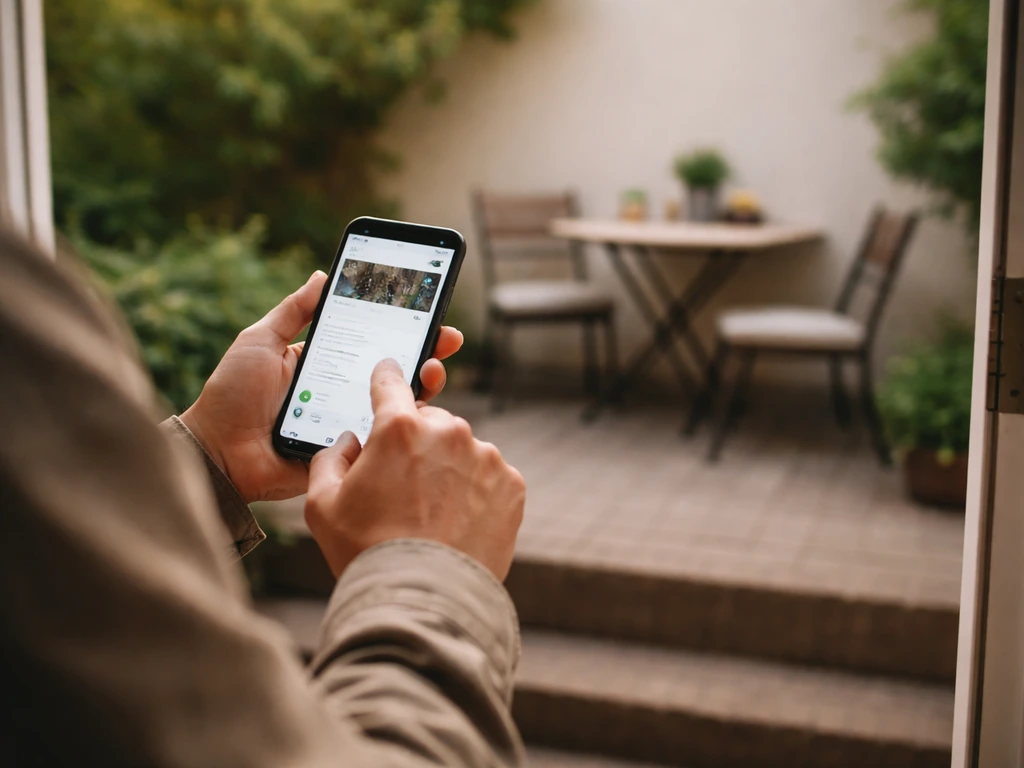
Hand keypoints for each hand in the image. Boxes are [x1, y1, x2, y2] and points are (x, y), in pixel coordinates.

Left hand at [180, 271, 464, 502]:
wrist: (216, 450)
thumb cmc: (231, 395)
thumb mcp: (259, 341)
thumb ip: (291, 311)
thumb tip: (322, 275)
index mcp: (328, 364)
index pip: (375, 342)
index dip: (404, 327)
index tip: (431, 311)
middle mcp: (344, 392)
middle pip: (396, 372)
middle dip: (428, 353)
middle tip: (447, 339)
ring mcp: (349, 422)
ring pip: (397, 406)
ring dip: (424, 386)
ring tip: (432, 370)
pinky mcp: (348, 454)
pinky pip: (382, 440)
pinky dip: (401, 426)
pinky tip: (415, 410)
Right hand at [305, 359, 524, 579]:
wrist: (426, 600)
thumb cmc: (366, 552)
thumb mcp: (322, 505)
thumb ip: (329, 459)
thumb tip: (349, 442)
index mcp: (400, 428)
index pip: (391, 382)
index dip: (386, 378)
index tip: (389, 373)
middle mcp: (449, 432)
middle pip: (429, 423)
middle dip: (416, 443)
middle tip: (402, 486)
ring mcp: (486, 458)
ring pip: (461, 451)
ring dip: (448, 469)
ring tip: (431, 514)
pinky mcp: (512, 486)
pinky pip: (489, 477)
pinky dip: (475, 492)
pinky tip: (457, 522)